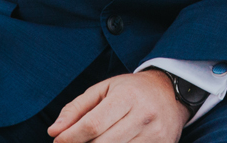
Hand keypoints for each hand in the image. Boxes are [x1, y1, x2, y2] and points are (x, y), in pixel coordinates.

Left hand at [49, 70, 187, 142]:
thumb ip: (77, 108)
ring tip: (93, 141)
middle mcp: (144, 115)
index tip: (59, 141)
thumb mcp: (104, 89)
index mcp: (128, 96)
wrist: (172, 93)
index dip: (71, 137)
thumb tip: (55, 131)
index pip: (93, 124)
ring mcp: (155, 135)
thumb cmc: (132, 90)